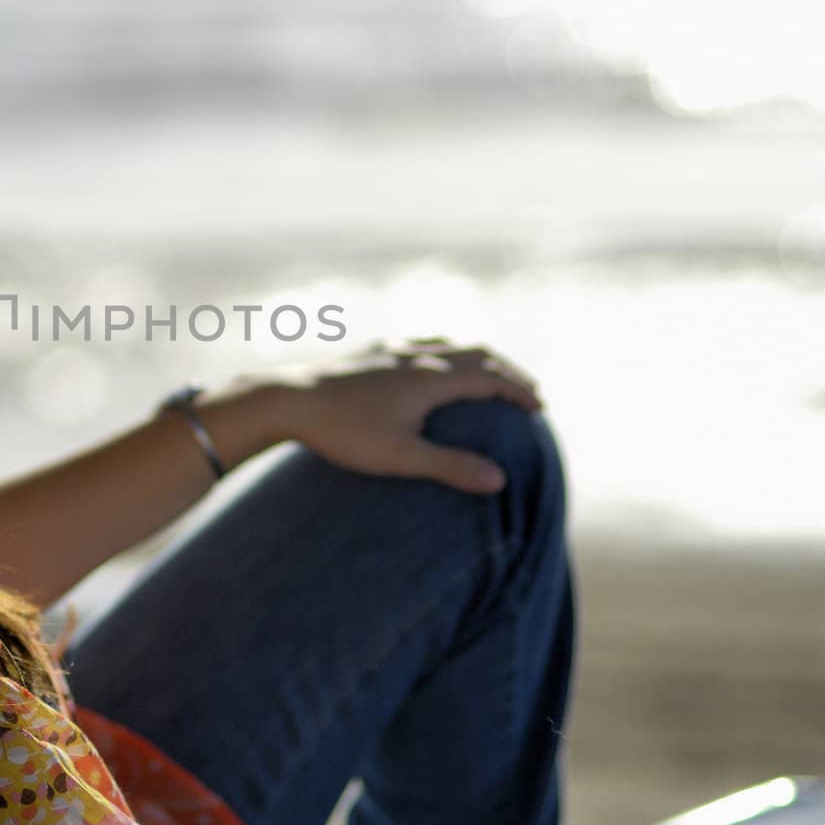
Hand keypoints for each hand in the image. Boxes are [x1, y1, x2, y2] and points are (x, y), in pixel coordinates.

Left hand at [260, 336, 543, 495]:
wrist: (286, 399)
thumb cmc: (344, 432)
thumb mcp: (401, 457)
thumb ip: (451, 467)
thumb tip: (500, 480)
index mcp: (431, 378)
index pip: (490, 378)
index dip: (518, 392)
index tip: (539, 407)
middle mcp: (416, 355)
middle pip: (476, 354)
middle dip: (506, 372)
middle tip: (526, 390)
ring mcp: (390, 349)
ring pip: (447, 345)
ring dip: (475, 358)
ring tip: (486, 372)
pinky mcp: (368, 352)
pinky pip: (417, 344)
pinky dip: (441, 351)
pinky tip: (428, 361)